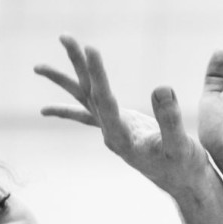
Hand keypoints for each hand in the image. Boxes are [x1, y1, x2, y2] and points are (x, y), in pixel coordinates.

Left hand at [35, 36, 209, 196]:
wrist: (185, 186)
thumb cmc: (185, 167)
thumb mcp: (180, 144)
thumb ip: (170, 118)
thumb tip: (161, 88)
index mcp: (121, 137)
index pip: (103, 100)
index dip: (97, 74)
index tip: (90, 48)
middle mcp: (110, 133)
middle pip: (87, 94)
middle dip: (76, 65)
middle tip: (64, 37)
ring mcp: (112, 131)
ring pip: (85, 99)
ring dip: (68, 78)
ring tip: (37, 67)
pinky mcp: (119, 129)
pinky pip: (88, 115)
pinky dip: (68, 109)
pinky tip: (45, 110)